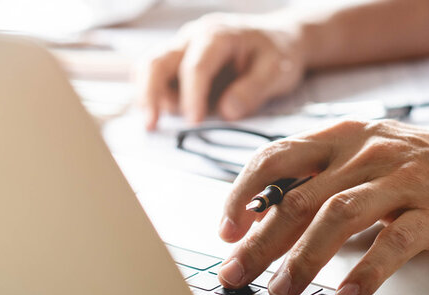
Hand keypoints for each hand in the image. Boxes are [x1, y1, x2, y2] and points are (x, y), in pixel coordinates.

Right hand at [143, 13, 305, 127]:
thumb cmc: (277, 54)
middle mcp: (193, 37)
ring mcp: (183, 46)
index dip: (192, 96)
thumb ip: (252, 91)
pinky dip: (155, 94)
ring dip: (150, 95)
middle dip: (150, 94)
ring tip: (158, 122)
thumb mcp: (276, 72)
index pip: (195, 66)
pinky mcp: (180, 59)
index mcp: (218, 35)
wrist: (279, 39)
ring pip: (150, 67)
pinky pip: (157, 74)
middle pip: (157, 61)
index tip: (194, 122)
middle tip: (151, 126)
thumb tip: (225, 112)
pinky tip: (164, 113)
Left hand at [215, 120, 428, 294]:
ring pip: (337, 216)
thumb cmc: (421, 165)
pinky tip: (346, 293)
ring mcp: (401, 179)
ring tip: (283, 290)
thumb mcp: (366, 155)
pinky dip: (366, 269)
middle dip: (260, 241)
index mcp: (342, 138)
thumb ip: (321, 178)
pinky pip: (394, 241)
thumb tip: (264, 218)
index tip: (226, 229)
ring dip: (303, 258)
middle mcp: (366, 153)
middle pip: (299, 198)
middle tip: (237, 274)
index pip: (276, 158)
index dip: (243, 193)